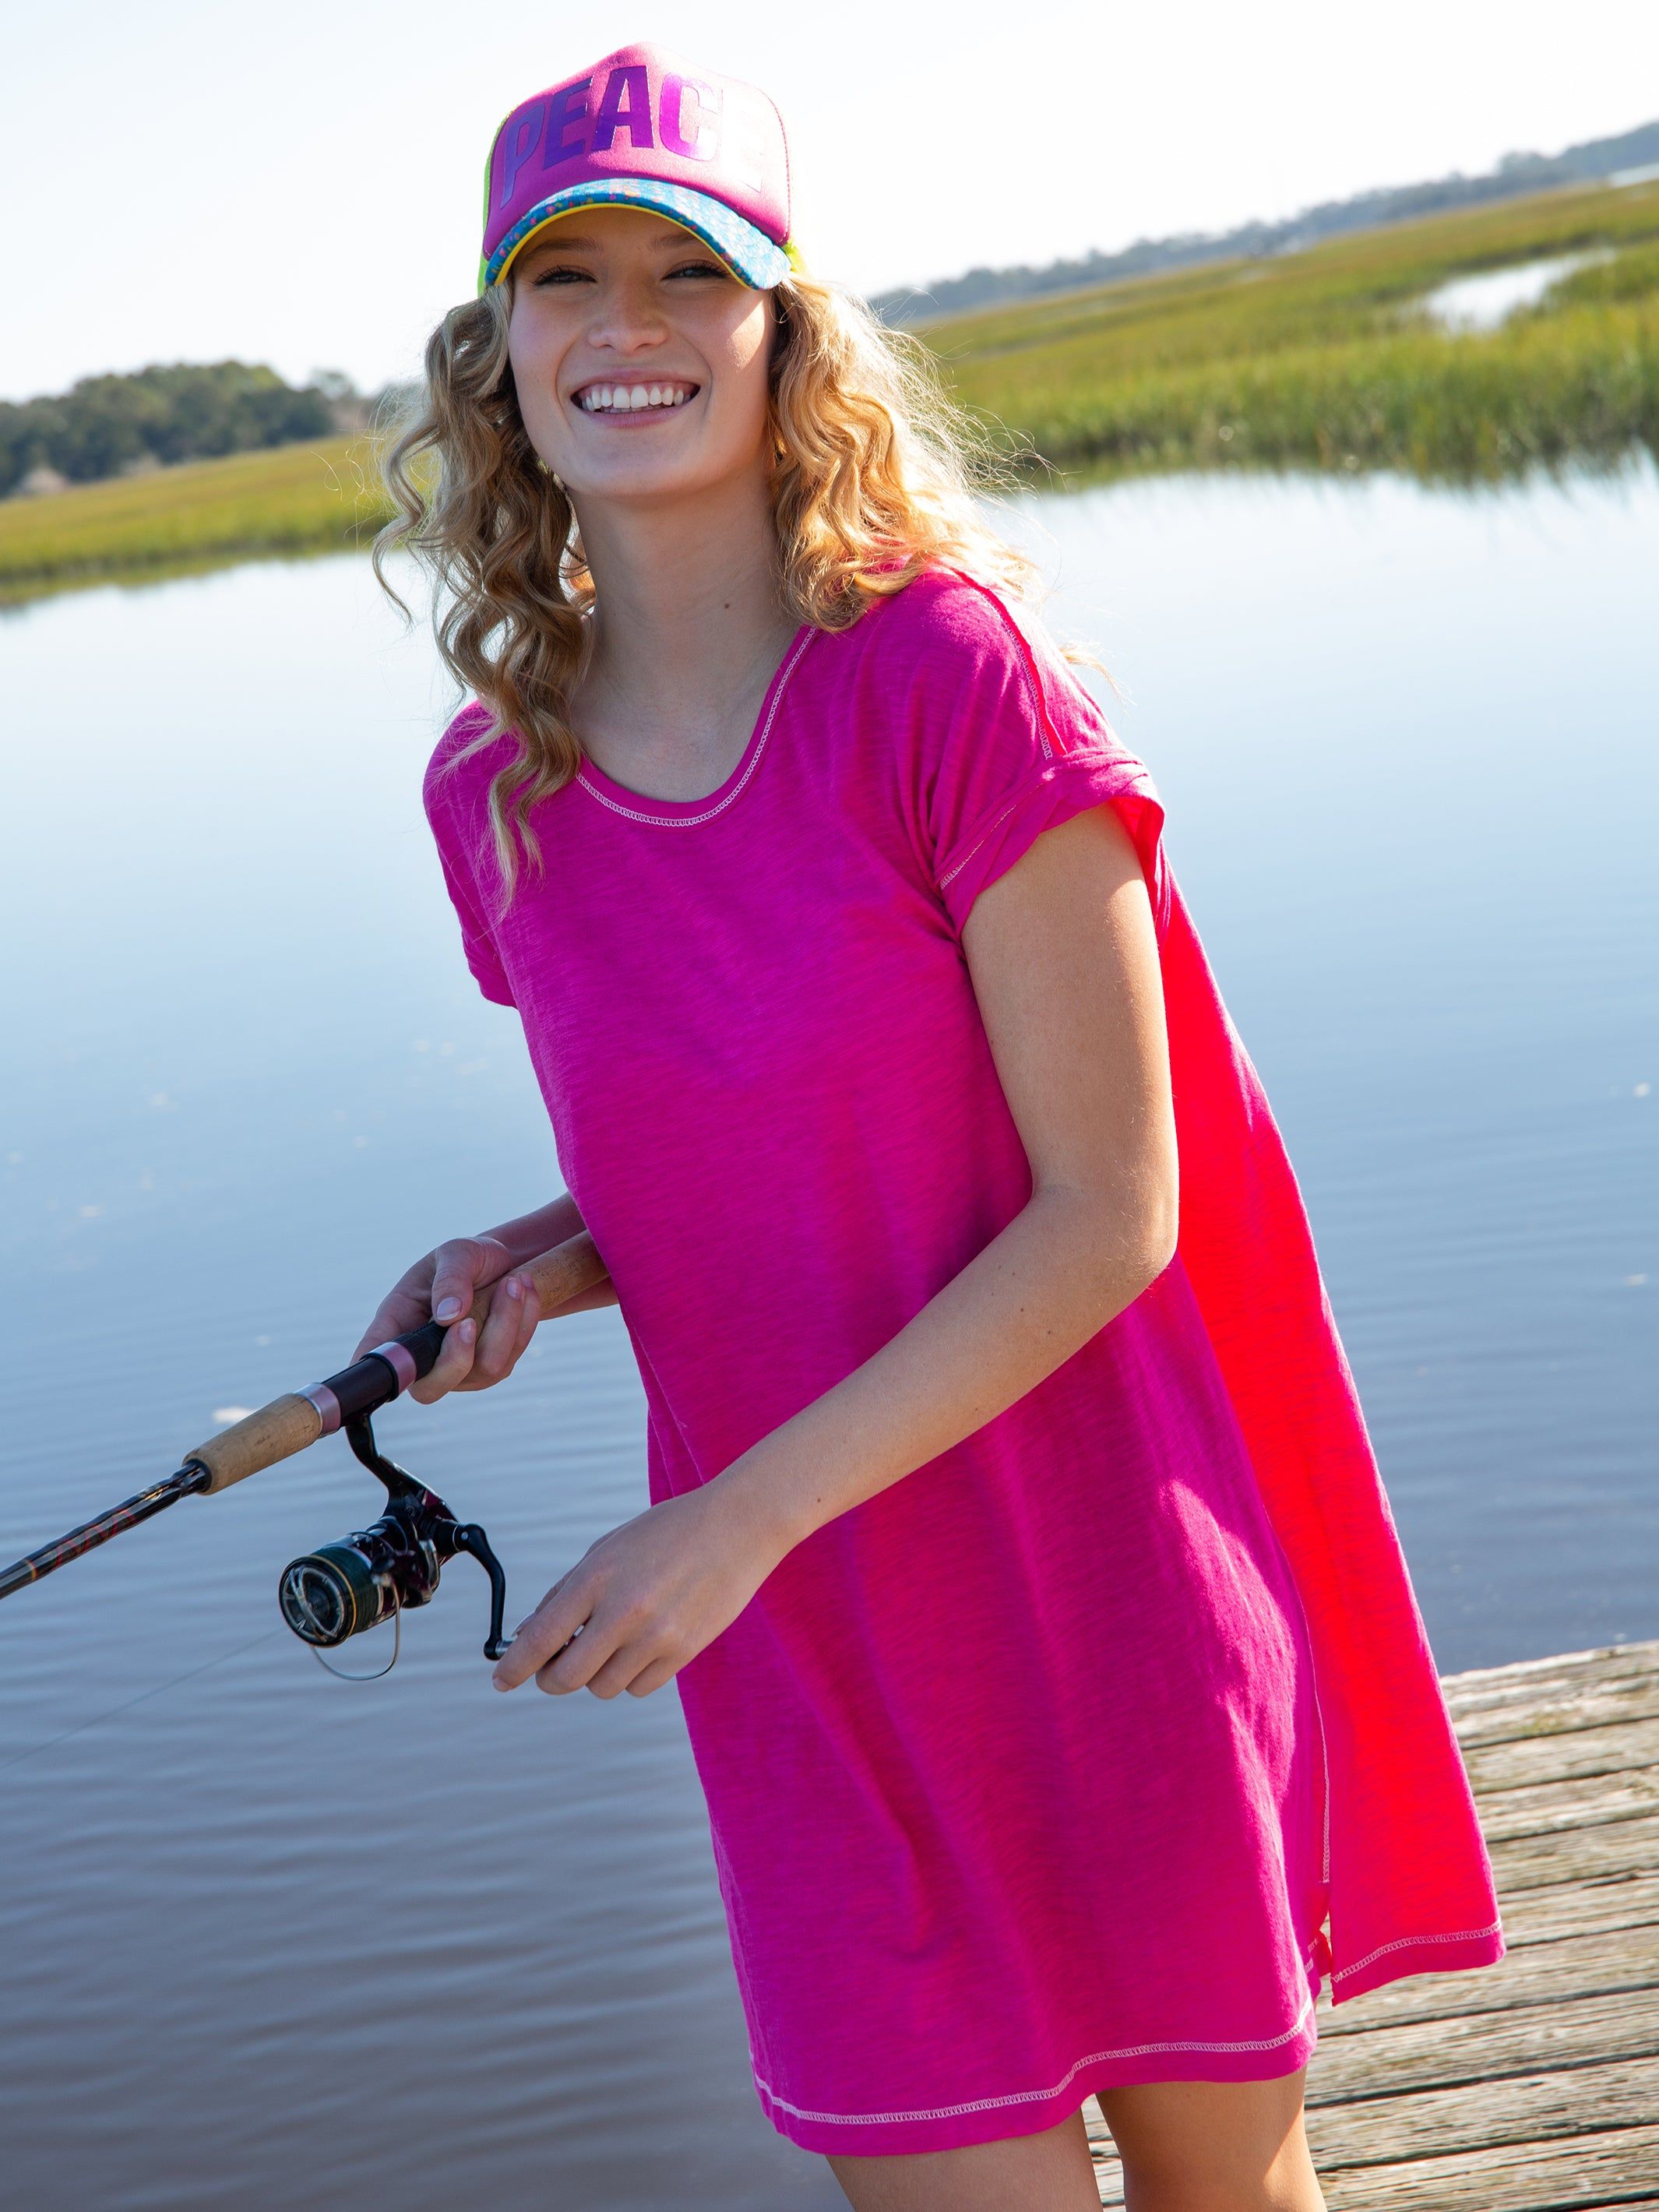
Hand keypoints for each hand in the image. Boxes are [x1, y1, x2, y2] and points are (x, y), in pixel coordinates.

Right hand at [351, 1235, 539, 1403]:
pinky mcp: (491, 1369)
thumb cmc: (466, 1259)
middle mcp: (424, 1357)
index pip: (376, 1361)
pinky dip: (524, 1322)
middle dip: (457, 1357)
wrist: (502, 1265)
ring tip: (514, 1281)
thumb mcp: (456, 1253)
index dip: (378, 1375)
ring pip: (484, 1369)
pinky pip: (511, 1357)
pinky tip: (526, 1290)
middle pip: (430, 1388)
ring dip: (505, 1323)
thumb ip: (451, 1279)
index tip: (400, 1364)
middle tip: (470, 1320)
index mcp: (397, 1324)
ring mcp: (458, 1370)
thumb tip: (448, 1315)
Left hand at [492, 1483, 790, 1699]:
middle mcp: (623, 1611)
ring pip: (602, 1687)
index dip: (513, 1667)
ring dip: (596, 1673)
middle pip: (565, 1677)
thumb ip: (566, 1593)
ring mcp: (656, 1636)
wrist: (737, 1526)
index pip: (540, 1639)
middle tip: (554, 1667)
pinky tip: (641, 1646)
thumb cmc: (668, 1533)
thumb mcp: (608, 1548)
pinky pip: (638, 1687)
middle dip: (551, 1678)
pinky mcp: (683, 1652)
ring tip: (611, 1643)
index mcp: (596, 1578)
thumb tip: (528, 1635)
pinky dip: (630, 1675)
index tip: (502, 1680)